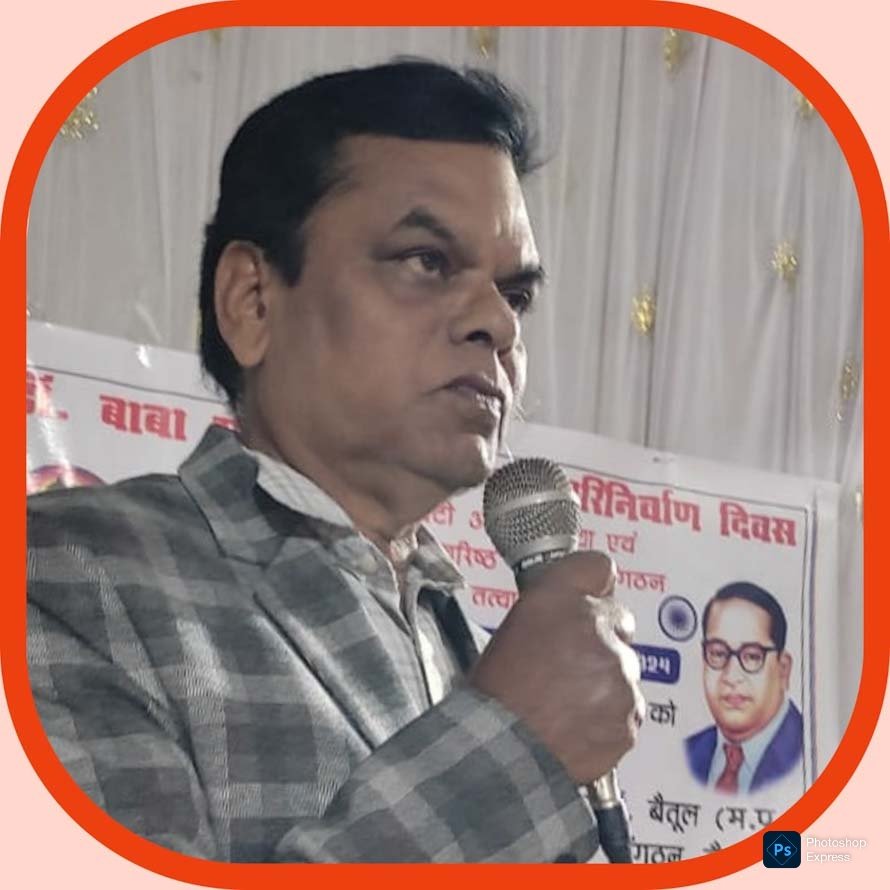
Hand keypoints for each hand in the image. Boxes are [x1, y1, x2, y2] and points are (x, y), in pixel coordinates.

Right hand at [468, 550, 644, 783]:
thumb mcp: (517, 624)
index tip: (592, 596)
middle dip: (601, 640)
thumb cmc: (500, 690)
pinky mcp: (629, 715)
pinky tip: (578, 721)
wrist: (501, 750)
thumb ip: (555, 599)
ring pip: (624, 668)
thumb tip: (586, 590)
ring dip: (604, 680)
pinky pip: (628, 708)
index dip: (594, 585)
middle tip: (567, 665)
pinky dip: (610, 715)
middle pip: (617, 622)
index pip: (598, 567)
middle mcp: (596, 627)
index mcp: (559, 598)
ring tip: (566, 700)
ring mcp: (619, 673)